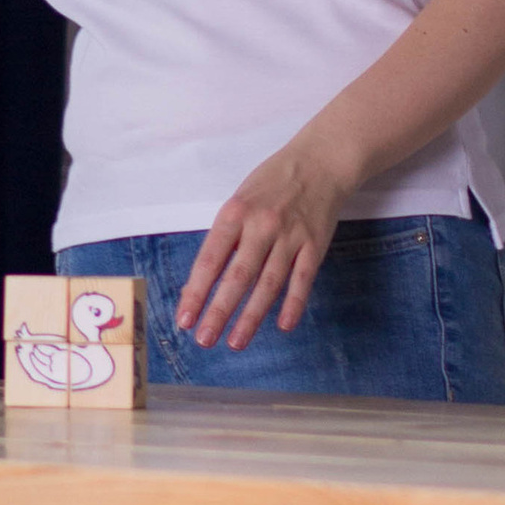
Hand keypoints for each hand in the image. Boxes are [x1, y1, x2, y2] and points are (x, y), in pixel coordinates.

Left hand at [178, 127, 348, 349]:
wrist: (320, 162)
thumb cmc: (272, 183)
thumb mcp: (239, 200)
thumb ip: (225, 238)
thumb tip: (204, 280)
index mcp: (235, 213)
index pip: (210, 259)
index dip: (195, 292)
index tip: (184, 319)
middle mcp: (261, 226)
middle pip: (237, 276)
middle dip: (219, 311)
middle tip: (204, 340)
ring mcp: (290, 237)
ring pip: (268, 284)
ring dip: (251, 316)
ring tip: (235, 342)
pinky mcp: (315, 245)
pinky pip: (302, 280)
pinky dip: (293, 304)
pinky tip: (283, 326)